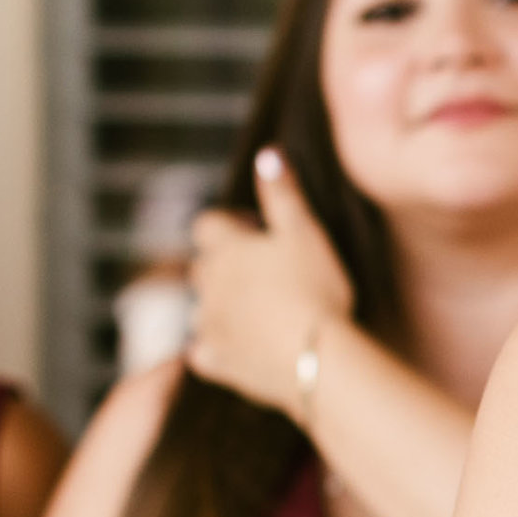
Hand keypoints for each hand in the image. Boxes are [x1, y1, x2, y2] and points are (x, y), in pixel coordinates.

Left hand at [186, 151, 352, 414]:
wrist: (317, 359)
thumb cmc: (316, 290)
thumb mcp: (306, 232)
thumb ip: (283, 193)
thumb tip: (267, 153)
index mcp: (227, 250)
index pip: (207, 225)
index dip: (230, 225)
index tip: (259, 231)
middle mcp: (209, 286)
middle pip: (202, 268)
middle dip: (224, 266)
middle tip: (264, 273)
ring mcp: (209, 326)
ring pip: (200, 310)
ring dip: (219, 307)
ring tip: (256, 313)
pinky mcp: (217, 363)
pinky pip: (202, 353)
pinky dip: (213, 349)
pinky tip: (233, 350)